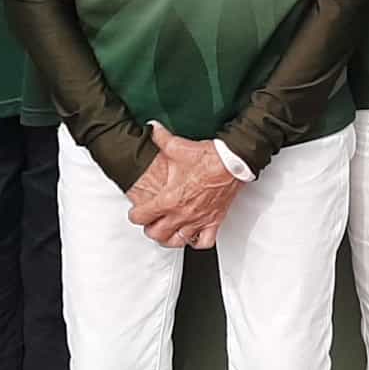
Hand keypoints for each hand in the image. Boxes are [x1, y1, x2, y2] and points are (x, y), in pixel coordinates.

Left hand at [125, 123, 238, 248]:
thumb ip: (160, 138)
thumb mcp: (178, 146)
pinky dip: (196, 242)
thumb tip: (152, 128)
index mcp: (169, 199)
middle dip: (150, 229)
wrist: (233, 163)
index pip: (142, 216)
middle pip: (157, 233)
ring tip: (166, 233)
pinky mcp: (213, 221)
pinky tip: (192, 236)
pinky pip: (203, 242)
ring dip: (169, 239)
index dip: (135, 215)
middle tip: (150, 222)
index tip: (136, 212)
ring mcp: (198, 220)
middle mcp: (182, 213)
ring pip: (177, 241)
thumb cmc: (209, 159)